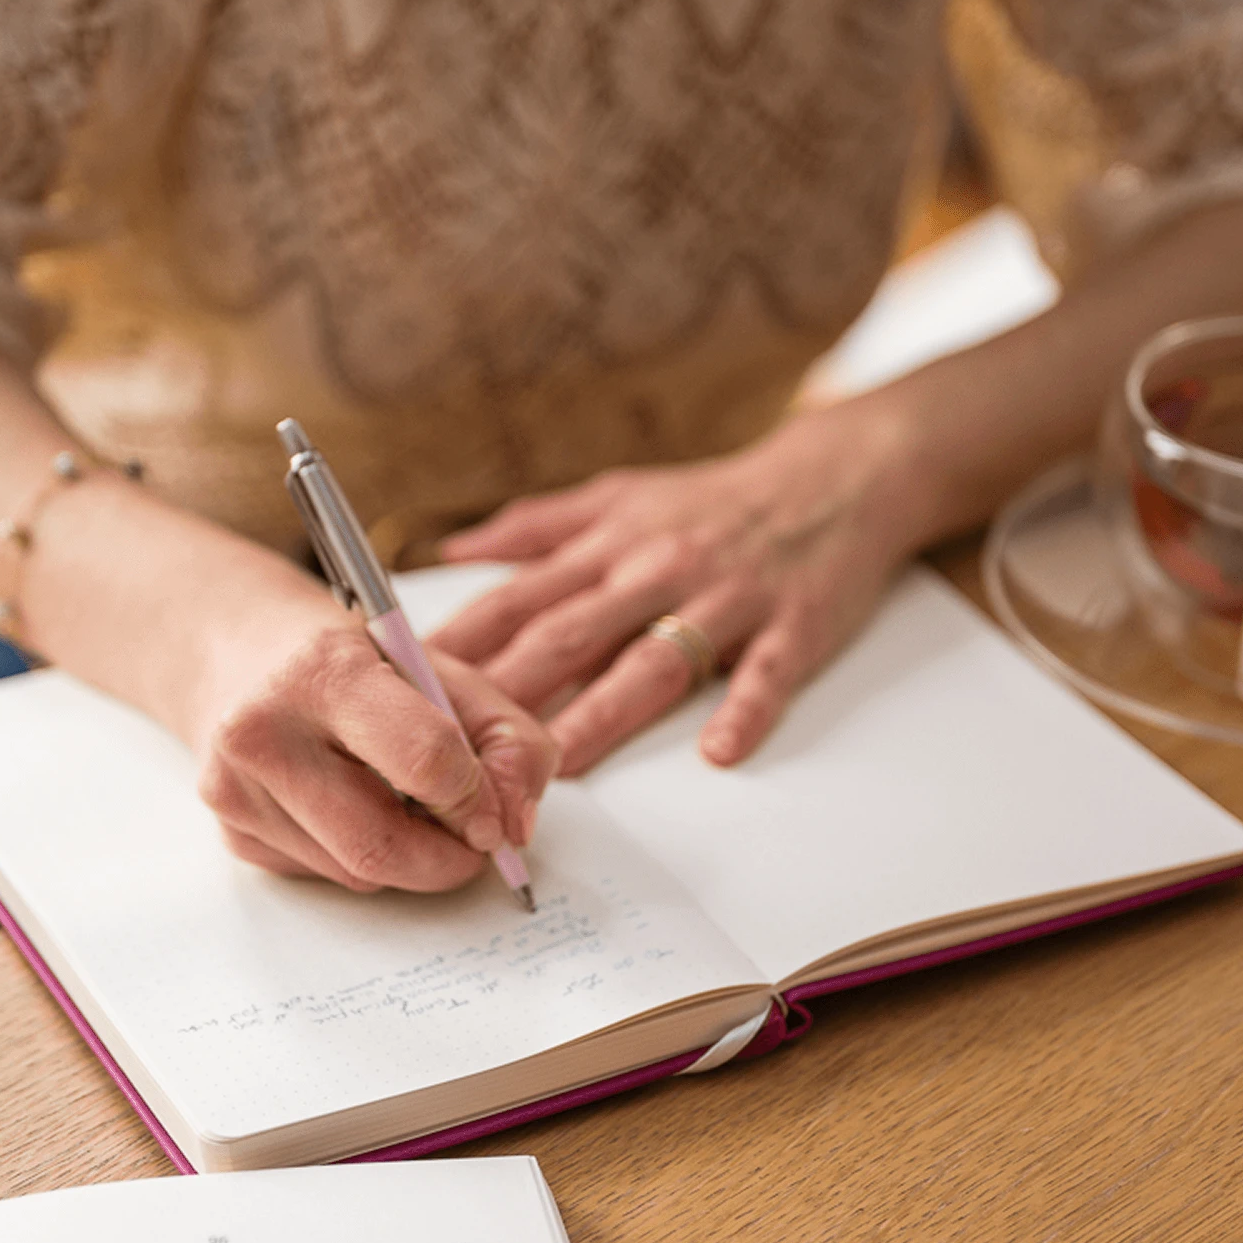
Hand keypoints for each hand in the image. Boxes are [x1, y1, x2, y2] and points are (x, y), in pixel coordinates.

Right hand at [190, 580, 557, 893]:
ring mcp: (236, 790)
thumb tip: (515, 830)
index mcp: (324, 672)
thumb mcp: (442, 668)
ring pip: (357, 873)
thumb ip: (507, 738)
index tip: (492, 809)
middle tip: (473, 841)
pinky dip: (360, 857)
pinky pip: (324, 876)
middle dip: (448, 858)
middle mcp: (263, 733)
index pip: (425, 761)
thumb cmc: (350, 658)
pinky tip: (353, 805)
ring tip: (410, 805)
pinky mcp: (230, 833)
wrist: (238, 650)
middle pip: (383, 844)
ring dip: (407, 859)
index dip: (476, 799)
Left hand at [432, 402, 929, 774]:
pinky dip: (742, 709)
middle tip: (459, 746)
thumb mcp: (619, 496)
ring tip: (562, 763)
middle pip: (572, 634)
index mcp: (609, 546)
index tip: (407, 686)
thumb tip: (453, 554)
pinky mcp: (792, 625)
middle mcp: (657, 570)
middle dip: (511, 689)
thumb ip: (535, 529)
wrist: (835, 478)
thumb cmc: (714, 501)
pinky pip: (765, 673)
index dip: (460, 643)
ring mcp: (725, 599)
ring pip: (656, 660)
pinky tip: (718, 750)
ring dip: (606, 713)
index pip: (519, 599)